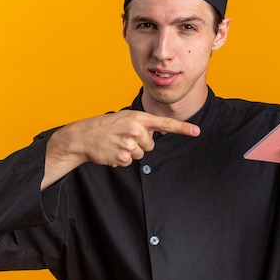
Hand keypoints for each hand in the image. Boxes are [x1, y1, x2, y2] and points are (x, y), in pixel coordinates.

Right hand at [42, 111, 199, 188]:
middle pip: (151, 144)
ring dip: (129, 152)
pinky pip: (129, 162)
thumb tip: (160, 131)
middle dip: (140, 143)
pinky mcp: (122, 156)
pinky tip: (111, 151)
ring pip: (141, 154)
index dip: (182, 128)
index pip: (165, 123)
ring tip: (115, 143)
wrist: (82, 136)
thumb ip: (143, 124)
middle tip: (123, 138)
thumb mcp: (125, 118)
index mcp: (138, 117)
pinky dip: (121, 159)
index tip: (197, 131)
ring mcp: (129, 143)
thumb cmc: (105, 127)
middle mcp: (135, 129)